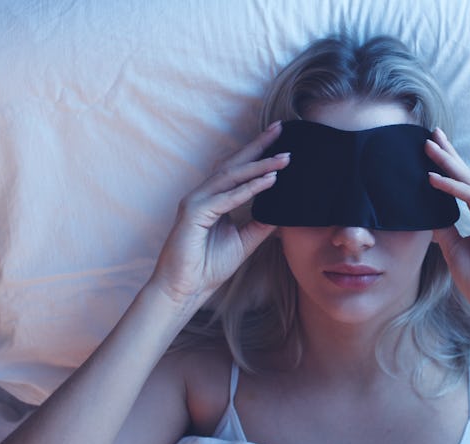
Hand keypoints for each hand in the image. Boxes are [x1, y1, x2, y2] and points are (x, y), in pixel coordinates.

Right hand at [149, 122, 289, 306]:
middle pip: (234, 164)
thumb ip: (261, 224)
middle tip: (280, 129)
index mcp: (213, 199)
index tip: (280, 141)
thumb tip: (283, 211)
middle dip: (258, 146)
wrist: (186, 289)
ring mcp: (196, 202)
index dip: (258, 154)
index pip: (238, 170)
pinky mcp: (193, 214)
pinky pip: (226, 198)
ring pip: (231, 177)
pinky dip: (248, 189)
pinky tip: (268, 182)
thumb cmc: (208, 266)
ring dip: (258, 166)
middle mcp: (203, 195)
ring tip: (283, 159)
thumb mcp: (244, 241)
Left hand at [425, 128, 469, 327]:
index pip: (464, 186)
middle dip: (449, 155)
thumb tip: (426, 214)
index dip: (448, 167)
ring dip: (448, 164)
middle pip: (468, 177)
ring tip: (428, 148)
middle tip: (430, 134)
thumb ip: (444, 229)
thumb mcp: (454, 249)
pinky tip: (434, 179)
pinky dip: (452, 188)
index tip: (431, 150)